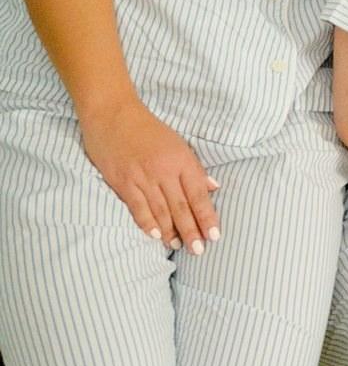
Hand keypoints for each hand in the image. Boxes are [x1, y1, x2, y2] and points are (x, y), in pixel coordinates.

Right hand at [78, 95, 219, 252]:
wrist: (114, 114)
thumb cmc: (148, 130)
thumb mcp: (179, 144)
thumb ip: (195, 169)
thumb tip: (214, 187)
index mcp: (183, 161)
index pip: (199, 195)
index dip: (207, 217)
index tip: (215, 235)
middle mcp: (165, 170)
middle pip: (182, 206)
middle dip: (192, 230)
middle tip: (199, 250)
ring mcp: (143, 177)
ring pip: (160, 209)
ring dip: (170, 231)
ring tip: (178, 247)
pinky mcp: (122, 181)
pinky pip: (137, 206)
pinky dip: (146, 222)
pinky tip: (155, 235)